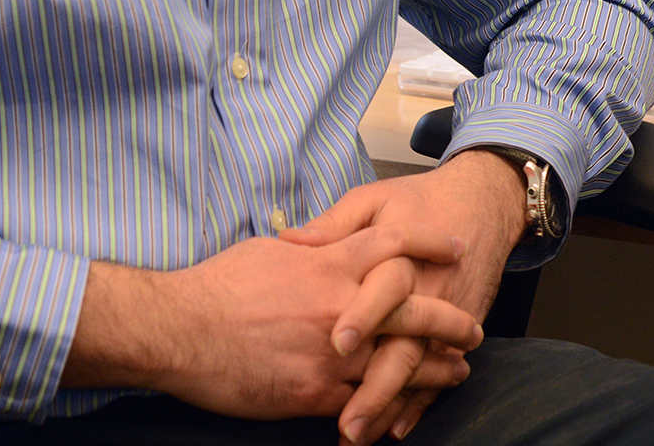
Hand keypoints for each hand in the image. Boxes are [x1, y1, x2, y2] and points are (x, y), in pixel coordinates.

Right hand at [60, 224, 482, 421]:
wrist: (180, 330)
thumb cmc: (219, 286)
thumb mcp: (272, 251)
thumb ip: (311, 248)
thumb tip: (326, 242)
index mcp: (329, 264)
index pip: (395, 244)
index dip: (430, 243)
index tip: (456, 247)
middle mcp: (340, 306)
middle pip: (414, 310)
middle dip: (450, 321)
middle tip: (473, 328)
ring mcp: (331, 354)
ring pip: (400, 363)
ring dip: (435, 369)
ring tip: (457, 371)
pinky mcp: (314, 394)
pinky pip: (364, 404)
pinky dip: (391, 408)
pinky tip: (407, 411)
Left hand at [280, 152, 529, 441]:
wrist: (482, 203)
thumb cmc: (418, 201)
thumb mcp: (373, 200)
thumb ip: (333, 225)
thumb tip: (291, 241)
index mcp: (402, 255)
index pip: (385, 288)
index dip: (364, 315)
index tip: (338, 343)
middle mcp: (427, 291)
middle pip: (406, 344)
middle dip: (378, 386)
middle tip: (348, 422)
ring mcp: (445, 316)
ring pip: (420, 369)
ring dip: (391, 406)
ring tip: (358, 435)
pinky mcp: (456, 330)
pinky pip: (437, 373)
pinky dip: (419, 404)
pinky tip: (396, 429)